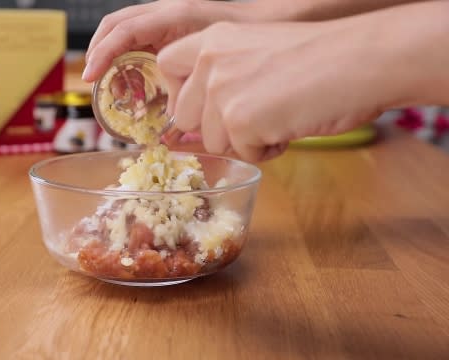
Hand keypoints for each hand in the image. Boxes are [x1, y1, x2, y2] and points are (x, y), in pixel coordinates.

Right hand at [82, 0, 252, 81]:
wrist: (266, 16)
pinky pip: (137, 35)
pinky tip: (130, 76)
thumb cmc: (248, 32)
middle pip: (115, 26)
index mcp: (174, 15)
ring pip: (123, 30)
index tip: (90, 76)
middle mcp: (165, 11)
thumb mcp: (216, 58)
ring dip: (109, 54)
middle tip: (93, 80)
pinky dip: (125, 54)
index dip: (102, 54)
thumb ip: (192, 81)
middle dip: (98, 52)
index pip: (125, 31)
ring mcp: (165, 15)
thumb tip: (173, 115)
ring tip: (109, 82)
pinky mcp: (168, 24)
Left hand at [157, 19, 399, 161]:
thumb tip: (190, 125)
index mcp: (213, 38)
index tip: (203, 105)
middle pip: (183, 116)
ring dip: (244, 140)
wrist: (361, 60)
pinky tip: (289, 126)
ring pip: (212, 141)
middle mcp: (210, 60)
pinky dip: (267, 150)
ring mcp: (222, 90)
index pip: (166, 66)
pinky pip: (242, 154)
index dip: (181, 92)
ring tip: (279, 116)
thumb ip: (220, 76)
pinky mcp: (239, 119)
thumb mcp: (255, 53)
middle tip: (254, 116)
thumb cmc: (320, 58)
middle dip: (215, 126)